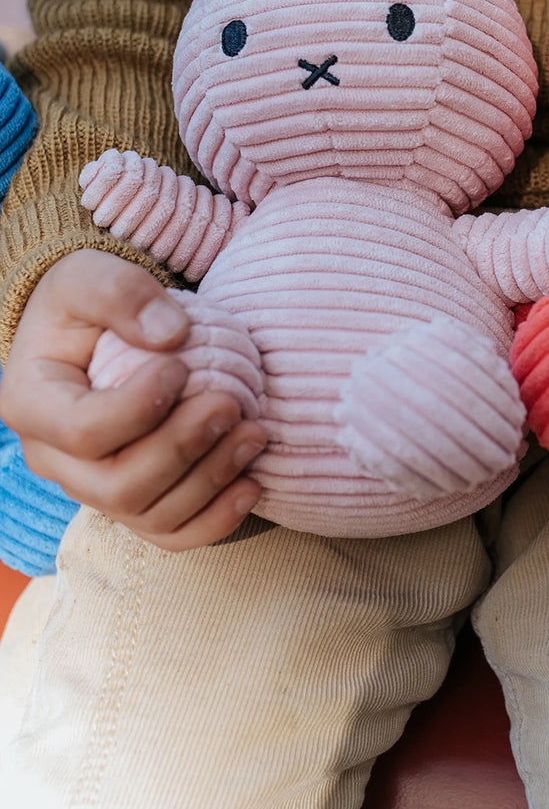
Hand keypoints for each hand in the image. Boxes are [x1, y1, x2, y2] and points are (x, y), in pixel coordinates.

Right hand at [0, 250, 265, 550]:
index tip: (180, 367)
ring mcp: (96, 488)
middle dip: (185, 448)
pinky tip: (254, 482)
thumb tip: (171, 337)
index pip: (83, 432)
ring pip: (151, 514)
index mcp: (33, 406)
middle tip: (232, 404)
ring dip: (212, 479)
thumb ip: (123, 293)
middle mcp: (56, 460)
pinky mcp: (137, 501)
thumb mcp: (91, 275)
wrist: (99, 333)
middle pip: (120, 486)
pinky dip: (218, 519)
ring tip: (255, 432)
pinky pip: (173, 533)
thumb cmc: (91, 304)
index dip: (139, 408)